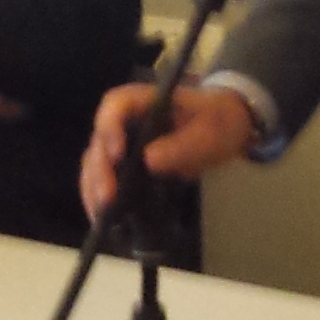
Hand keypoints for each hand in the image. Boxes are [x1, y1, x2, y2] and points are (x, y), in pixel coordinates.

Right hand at [82, 82, 258, 215]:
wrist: (225, 127)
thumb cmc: (217, 121)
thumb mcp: (210, 131)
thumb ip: (183, 144)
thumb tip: (148, 160)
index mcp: (145, 101)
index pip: (116, 105)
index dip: (110, 127)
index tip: (117, 155)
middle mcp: (126, 120)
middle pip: (100, 139)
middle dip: (99, 169)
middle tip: (107, 197)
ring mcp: (123, 142)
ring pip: (96, 161)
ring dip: (94, 187)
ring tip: (101, 215)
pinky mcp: (126, 164)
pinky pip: (104, 177)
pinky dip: (99, 196)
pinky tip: (102, 218)